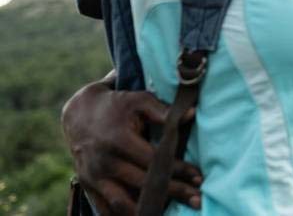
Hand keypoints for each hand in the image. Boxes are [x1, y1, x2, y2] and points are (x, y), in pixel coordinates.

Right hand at [62, 80, 201, 213]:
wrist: (81, 115)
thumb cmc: (118, 106)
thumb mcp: (140, 101)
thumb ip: (164, 111)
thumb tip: (192, 113)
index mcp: (118, 140)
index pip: (153, 161)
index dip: (178, 170)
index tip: (199, 178)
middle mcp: (104, 162)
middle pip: (142, 185)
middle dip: (173, 193)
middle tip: (198, 200)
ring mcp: (94, 177)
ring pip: (121, 204)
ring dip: (147, 212)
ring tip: (170, 214)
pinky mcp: (88, 187)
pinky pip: (105, 210)